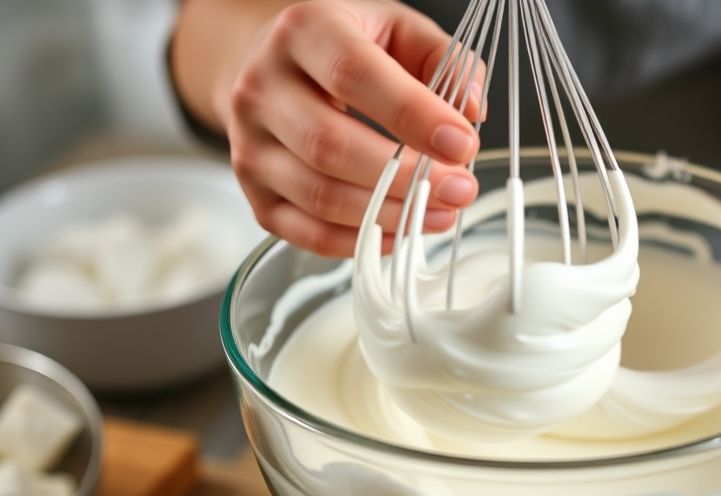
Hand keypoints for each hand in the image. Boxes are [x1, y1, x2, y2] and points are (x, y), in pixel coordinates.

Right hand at [221, 0, 483, 256]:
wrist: (271, 68)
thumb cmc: (343, 49)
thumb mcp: (395, 28)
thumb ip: (442, 58)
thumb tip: (471, 111)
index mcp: (302, 31)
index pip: (354, 76)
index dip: (413, 115)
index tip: (463, 144)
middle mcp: (262, 88)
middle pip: (331, 146)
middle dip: (406, 177)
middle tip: (460, 189)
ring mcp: (249, 145)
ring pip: (319, 196)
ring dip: (390, 214)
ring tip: (440, 213)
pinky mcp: (254, 193)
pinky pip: (307, 232)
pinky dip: (361, 242)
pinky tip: (401, 232)